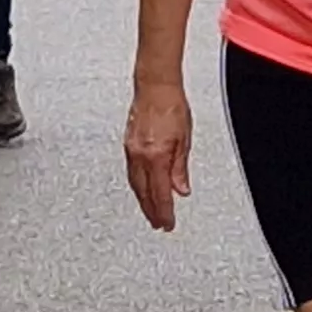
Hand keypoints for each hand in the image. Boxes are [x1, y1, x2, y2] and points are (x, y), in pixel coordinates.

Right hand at [124, 78, 194, 229]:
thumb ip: (180, 168)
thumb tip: (182, 189)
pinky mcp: (127, 144)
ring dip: (142, 201)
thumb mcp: (184, 140)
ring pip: (135, 184)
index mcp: (156, 156)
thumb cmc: (172, 106)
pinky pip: (131, 172)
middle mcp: (140, 156)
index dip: (164, 212)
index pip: (160, 194)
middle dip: (151, 211)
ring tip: (150, 212)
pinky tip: (141, 189)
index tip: (167, 224)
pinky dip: (137, 185)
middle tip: (158, 224)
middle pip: (144, 193)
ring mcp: (131, 151)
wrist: (154, 86)